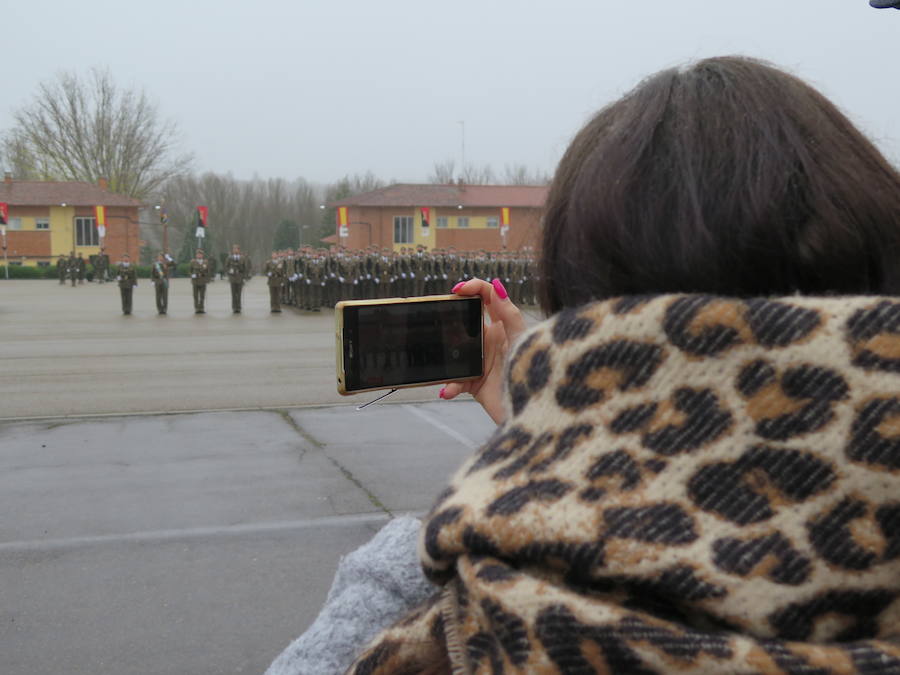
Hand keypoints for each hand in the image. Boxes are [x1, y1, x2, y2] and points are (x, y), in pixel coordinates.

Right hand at [440, 278, 524, 424]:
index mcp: (503, 325)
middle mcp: (490, 341)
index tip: (457, 290)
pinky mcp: (474, 383)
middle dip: (449, 321)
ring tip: (442, 362)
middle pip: (463, 322)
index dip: (472, 287)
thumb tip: (496, 285)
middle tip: (439, 323)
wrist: (534, 412)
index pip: (486, 297)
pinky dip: (450, 386)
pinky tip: (448, 390)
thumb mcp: (521, 340)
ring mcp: (480, 361)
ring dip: (445, 358)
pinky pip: (455, 381)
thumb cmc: (535, 374)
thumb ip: (509, 314)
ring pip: (454, 353)